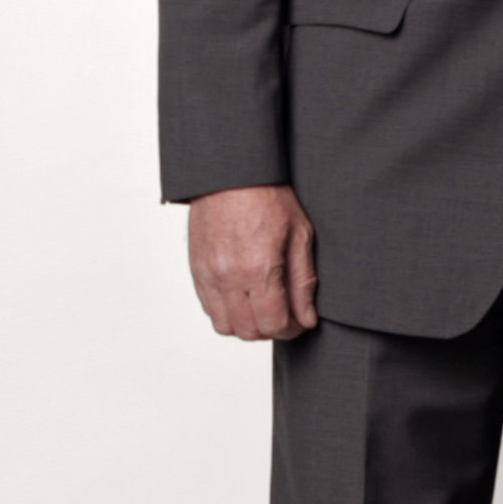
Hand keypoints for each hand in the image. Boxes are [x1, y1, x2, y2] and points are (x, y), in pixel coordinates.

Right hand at [187, 183, 316, 340]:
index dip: (291, 329)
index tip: (300, 320)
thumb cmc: (267, 195)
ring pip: (225, 326)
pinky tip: (243, 295)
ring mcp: (208, 274)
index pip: (274, 325)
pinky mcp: (196, 269)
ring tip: (262, 307)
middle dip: (271, 329)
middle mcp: (228, 276)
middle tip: (284, 314)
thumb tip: (306, 318)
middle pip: (249, 332)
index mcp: (258, 268)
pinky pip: (209, 308)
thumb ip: (303, 282)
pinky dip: (227, 311)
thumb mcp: (299, 235)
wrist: (231, 172)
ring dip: (246, 325)